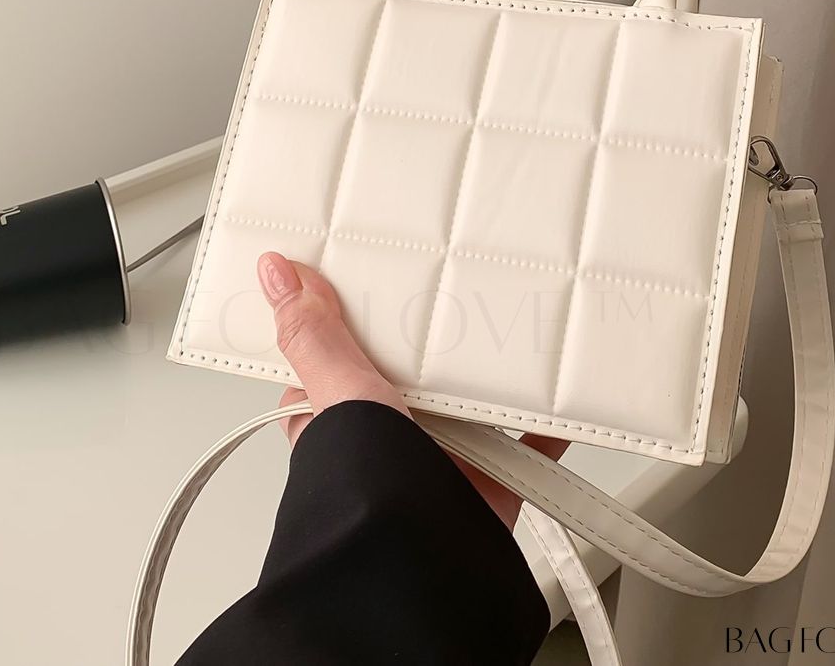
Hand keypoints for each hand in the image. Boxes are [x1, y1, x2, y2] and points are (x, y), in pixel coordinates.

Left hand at [257, 252, 566, 529]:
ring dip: (491, 378)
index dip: (361, 316)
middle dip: (438, 340)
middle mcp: (387, 439)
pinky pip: (525, 447)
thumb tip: (274, 272)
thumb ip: (313, 334)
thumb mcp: (335, 392)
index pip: (344, 353)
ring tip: (512, 330)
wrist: (417, 563)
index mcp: (337, 417)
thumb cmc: (360, 492)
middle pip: (416, 371)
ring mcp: (438, 459)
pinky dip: (546, 427)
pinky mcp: (487, 484)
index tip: (385, 274)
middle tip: (459, 289)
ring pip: (470, 404)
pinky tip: (561, 400)